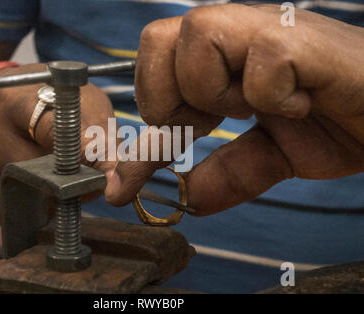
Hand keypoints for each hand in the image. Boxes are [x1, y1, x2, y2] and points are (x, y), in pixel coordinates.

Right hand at [0, 64, 116, 221]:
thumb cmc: (44, 101)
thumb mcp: (78, 100)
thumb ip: (100, 134)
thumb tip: (115, 178)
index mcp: (15, 101)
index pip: (52, 132)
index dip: (84, 154)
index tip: (104, 171)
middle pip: (44, 176)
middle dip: (75, 182)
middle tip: (88, 176)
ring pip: (34, 199)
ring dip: (57, 195)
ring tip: (57, 172)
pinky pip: (18, 212)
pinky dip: (37, 204)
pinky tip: (34, 180)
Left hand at [105, 4, 363, 215]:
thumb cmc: (338, 121)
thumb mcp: (271, 156)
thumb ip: (227, 173)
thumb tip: (186, 199)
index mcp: (223, 56)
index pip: (151, 59)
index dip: (148, 107)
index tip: (170, 145)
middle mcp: (238, 32)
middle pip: (156, 38)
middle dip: (168, 98)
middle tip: (209, 123)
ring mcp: (271, 30)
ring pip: (198, 33)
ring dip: (214, 91)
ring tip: (253, 110)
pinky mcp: (308, 41)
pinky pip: (263, 60)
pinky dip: (270, 96)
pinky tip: (300, 104)